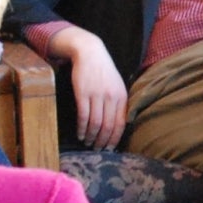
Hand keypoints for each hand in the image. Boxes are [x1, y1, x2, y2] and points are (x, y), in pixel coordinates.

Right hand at [56, 29, 129, 147]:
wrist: (90, 53)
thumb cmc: (104, 71)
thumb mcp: (117, 85)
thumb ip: (119, 103)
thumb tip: (118, 125)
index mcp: (122, 96)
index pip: (120, 123)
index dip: (115, 138)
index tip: (110, 148)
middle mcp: (111, 97)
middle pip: (108, 126)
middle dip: (102, 141)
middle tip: (97, 149)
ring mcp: (96, 95)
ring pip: (95, 123)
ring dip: (91, 136)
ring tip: (88, 143)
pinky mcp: (82, 94)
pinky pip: (83, 116)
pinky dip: (82, 128)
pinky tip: (81, 133)